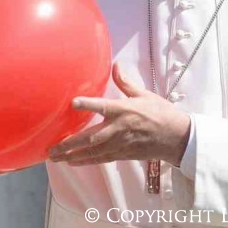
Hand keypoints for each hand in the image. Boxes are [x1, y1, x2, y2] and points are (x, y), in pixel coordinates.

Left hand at [48, 63, 190, 166]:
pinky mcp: (122, 154)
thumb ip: (126, 82)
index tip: (73, 102)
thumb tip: (116, 65)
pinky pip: (101, 159)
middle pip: (91, 138)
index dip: (89, 104)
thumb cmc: (161, 113)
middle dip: (69, 143)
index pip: (104, 106)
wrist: (176, 137)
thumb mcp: (144, 94)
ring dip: (73, 155)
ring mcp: (120, 143)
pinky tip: (72, 162)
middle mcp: (119, 128)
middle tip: (51, 148)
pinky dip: (86, 161)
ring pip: (92, 152)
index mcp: (125, 110)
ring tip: (55, 157)